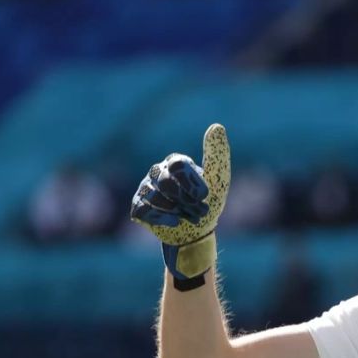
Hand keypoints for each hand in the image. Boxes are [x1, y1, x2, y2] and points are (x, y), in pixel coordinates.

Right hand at [131, 123, 230, 285]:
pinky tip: (176, 222)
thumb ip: (217, 154)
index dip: (191, 182)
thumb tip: (217, 126)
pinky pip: (145, 210)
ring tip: (191, 217)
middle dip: (186, 201)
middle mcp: (158, 171)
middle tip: (201, 211)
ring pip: (155, 197)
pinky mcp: (138, 206)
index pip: (177, 166)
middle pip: (166, 183)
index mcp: (175, 162)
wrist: (197, 231)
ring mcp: (146, 188)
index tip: (204, 195)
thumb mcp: (219, 178)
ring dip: (178, 210)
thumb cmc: (208, 201)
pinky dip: (163, 218)